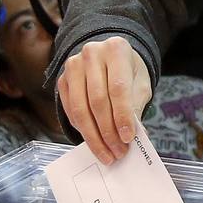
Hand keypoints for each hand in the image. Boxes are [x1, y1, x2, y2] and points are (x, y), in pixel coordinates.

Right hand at [57, 36, 153, 163]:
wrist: (109, 58)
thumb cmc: (128, 72)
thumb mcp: (140, 84)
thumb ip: (136, 107)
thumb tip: (133, 136)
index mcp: (116, 49)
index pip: (118, 88)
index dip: (122, 116)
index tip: (128, 138)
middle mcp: (92, 53)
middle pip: (98, 101)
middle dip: (108, 132)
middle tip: (118, 152)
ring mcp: (73, 66)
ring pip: (81, 109)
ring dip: (94, 137)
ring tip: (107, 153)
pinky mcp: (62, 80)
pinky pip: (71, 111)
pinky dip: (83, 130)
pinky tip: (95, 141)